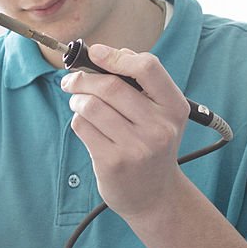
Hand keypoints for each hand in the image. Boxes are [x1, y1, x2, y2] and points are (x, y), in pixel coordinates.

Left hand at [61, 45, 191, 218]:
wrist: (155, 194)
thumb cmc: (152, 144)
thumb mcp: (161, 114)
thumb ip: (140, 83)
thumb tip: (107, 53)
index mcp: (174, 107)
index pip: (148, 67)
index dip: (117, 56)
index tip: (96, 53)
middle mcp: (159, 127)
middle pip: (111, 86)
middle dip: (83, 78)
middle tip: (72, 80)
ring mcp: (137, 147)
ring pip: (92, 106)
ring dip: (77, 99)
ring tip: (78, 102)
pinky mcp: (113, 162)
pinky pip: (83, 127)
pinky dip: (78, 119)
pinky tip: (85, 124)